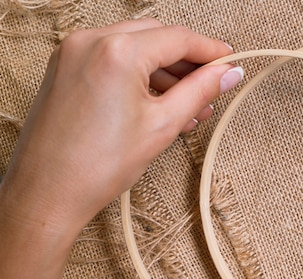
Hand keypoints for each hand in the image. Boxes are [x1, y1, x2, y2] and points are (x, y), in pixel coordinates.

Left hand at [0, 19, 241, 245]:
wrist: (48, 192)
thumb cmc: (97, 165)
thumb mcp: (162, 126)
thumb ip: (199, 93)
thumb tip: (228, 74)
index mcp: (117, 52)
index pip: (178, 38)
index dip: (210, 50)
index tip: (230, 61)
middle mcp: (90, 41)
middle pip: (156, 36)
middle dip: (187, 60)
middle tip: (212, 85)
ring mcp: (73, 52)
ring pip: (134, 47)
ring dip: (165, 70)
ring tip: (189, 105)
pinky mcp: (65, 67)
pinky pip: (112, 59)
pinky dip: (139, 74)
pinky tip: (159, 102)